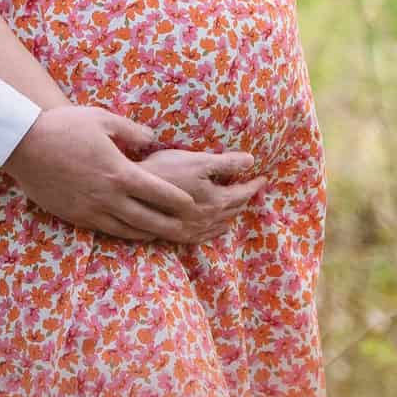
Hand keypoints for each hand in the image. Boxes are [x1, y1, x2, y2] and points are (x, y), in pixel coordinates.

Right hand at [0, 106, 253, 242]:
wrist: (23, 145)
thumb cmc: (64, 126)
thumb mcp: (102, 119)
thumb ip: (132, 131)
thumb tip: (152, 140)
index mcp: (119, 172)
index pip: (158, 193)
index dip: (179, 200)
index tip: (195, 204)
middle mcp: (108, 197)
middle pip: (149, 219)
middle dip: (172, 225)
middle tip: (191, 229)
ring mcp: (91, 210)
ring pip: (128, 230)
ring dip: (150, 233)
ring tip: (167, 234)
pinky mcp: (76, 217)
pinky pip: (107, 230)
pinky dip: (126, 233)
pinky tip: (134, 231)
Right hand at [138, 148, 266, 242]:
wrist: (133, 190)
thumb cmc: (165, 169)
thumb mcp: (198, 160)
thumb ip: (227, 162)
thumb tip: (251, 160)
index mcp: (216, 200)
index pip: (242, 193)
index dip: (254, 185)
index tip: (263, 178)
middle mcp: (208, 219)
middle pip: (233, 210)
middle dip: (245, 199)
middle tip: (253, 190)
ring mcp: (192, 229)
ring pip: (220, 224)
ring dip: (232, 215)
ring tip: (238, 208)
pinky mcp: (178, 235)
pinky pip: (204, 236)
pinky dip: (216, 230)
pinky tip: (216, 227)